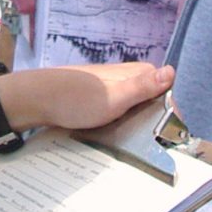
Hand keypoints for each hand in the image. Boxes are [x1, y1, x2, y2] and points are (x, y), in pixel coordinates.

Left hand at [3, 62, 173, 134]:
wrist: (38, 100)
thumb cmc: (76, 99)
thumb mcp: (115, 98)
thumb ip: (144, 87)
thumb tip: (173, 71)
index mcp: (138, 72)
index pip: (169, 90)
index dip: (171, 111)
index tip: (169, 133)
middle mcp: (129, 75)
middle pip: (155, 99)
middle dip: (156, 118)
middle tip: (151, 140)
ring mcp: (115, 85)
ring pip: (139, 105)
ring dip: (140, 122)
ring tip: (135, 139)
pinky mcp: (102, 96)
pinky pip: (123, 109)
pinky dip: (124, 121)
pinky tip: (119, 132)